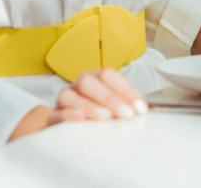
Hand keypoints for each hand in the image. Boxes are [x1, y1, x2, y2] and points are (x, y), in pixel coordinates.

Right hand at [9, 68, 147, 140]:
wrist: (65, 125)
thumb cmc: (96, 113)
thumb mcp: (113, 107)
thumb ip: (128, 106)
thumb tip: (148, 111)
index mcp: (96, 78)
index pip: (109, 75)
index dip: (126, 90)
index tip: (140, 108)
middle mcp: (79, 84)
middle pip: (91, 82)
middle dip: (111, 98)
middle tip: (127, 115)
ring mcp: (64, 99)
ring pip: (71, 94)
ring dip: (91, 106)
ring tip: (106, 117)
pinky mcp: (52, 116)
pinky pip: (56, 112)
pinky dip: (68, 115)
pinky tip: (79, 119)